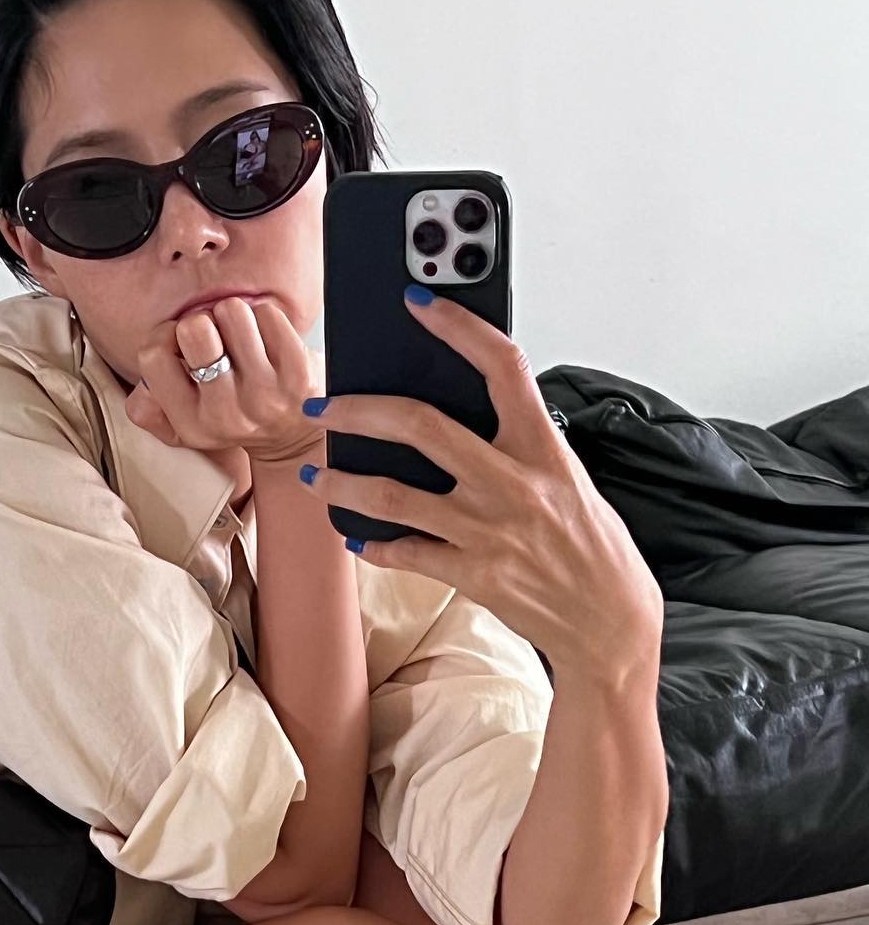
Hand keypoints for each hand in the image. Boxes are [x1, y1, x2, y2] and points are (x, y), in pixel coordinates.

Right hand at [125, 296, 324, 467]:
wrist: (291, 437)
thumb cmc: (229, 415)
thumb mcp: (182, 423)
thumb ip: (147, 407)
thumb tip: (144, 388)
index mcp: (190, 424)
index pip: (153, 354)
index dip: (164, 334)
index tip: (180, 343)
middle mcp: (226, 414)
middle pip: (194, 328)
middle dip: (201, 321)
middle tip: (215, 339)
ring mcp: (266, 394)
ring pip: (232, 312)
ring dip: (233, 315)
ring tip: (240, 338)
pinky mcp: (298, 374)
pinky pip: (267, 314)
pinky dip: (263, 317)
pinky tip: (265, 339)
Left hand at [302, 291, 663, 680]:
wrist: (609, 622)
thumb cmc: (591, 546)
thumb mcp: (568, 478)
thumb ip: (519, 445)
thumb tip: (457, 414)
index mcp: (544, 448)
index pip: (502, 368)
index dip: (458, 327)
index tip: (418, 302)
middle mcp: (514, 484)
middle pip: (421, 427)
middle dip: (358, 409)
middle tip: (323, 405)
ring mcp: (489, 531)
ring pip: (394, 495)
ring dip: (344, 481)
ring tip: (315, 474)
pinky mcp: (474, 575)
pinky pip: (407, 552)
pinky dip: (375, 544)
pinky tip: (357, 535)